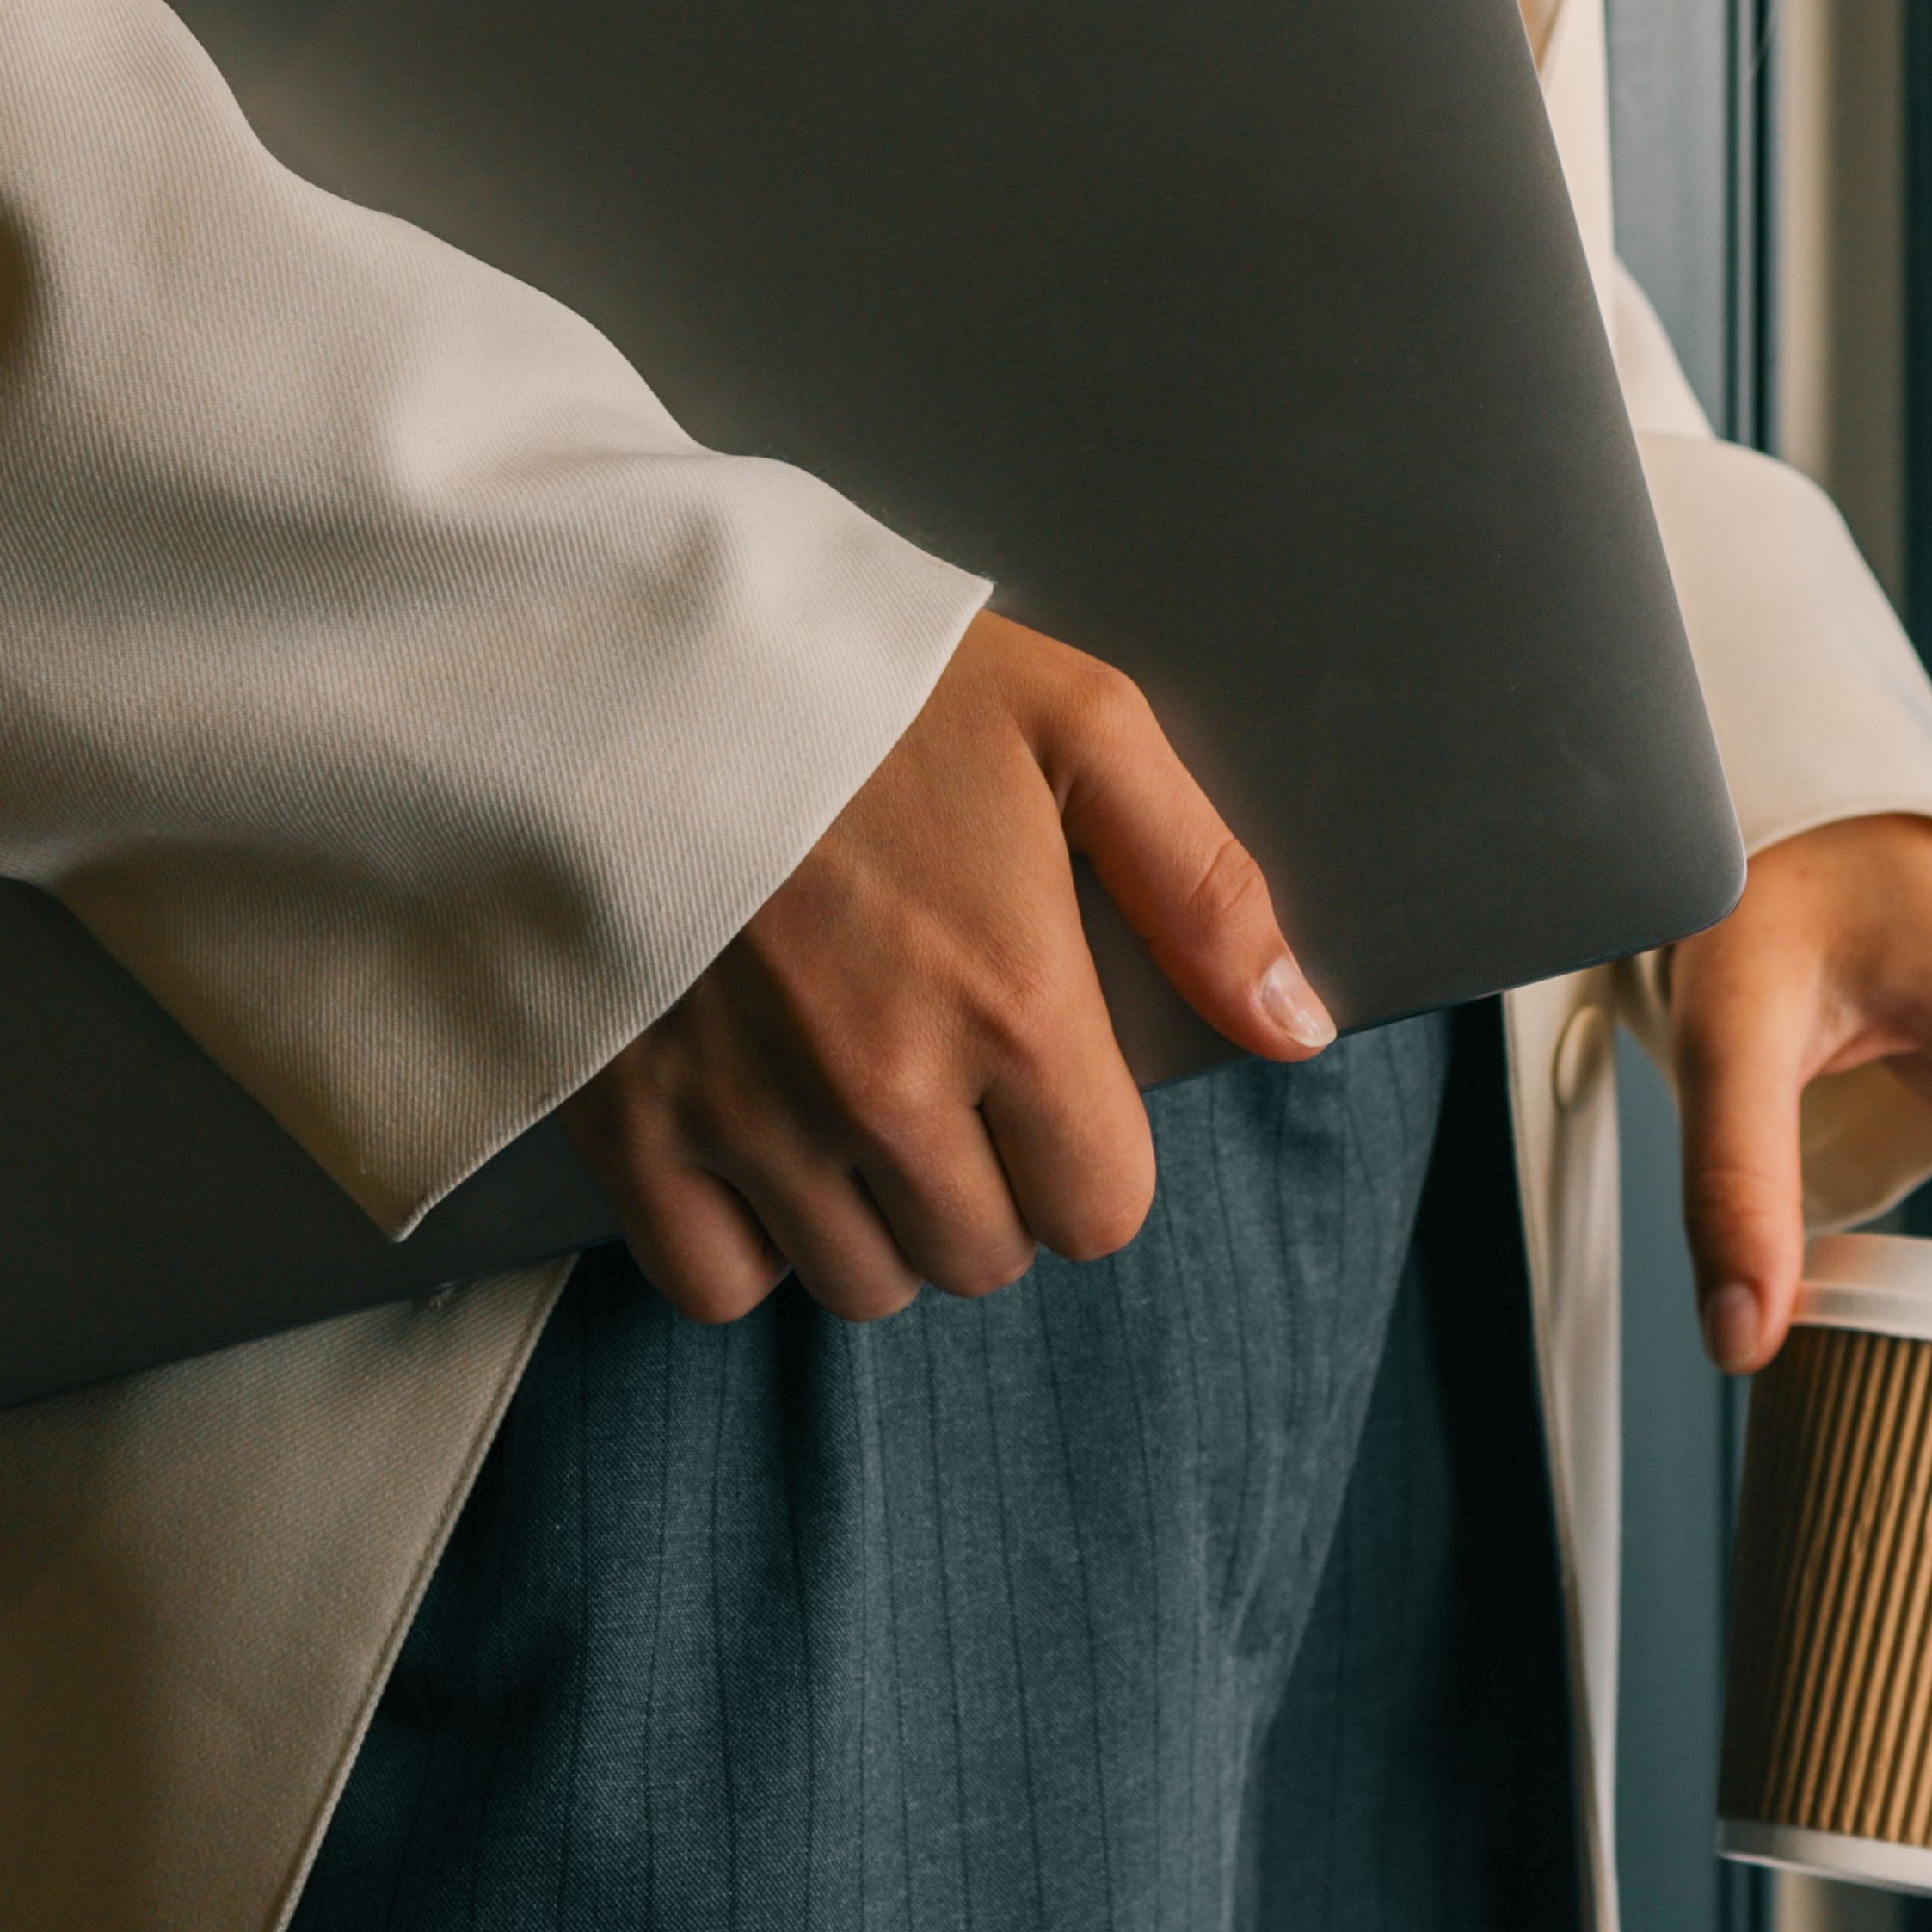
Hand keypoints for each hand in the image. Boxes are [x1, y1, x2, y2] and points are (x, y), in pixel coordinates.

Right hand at [562, 612, 1331, 1322]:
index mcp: (1018, 1008)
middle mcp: (892, 1092)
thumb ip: (1201, 887)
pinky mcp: (634, 1127)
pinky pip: (717, 1282)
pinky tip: (757, 1150)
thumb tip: (1298, 1027)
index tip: (1046, 1087)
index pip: (1100, 1210)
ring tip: (851, 1108)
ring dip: (874, 1221)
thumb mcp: (1078, 728)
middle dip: (986, 1189)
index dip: (1085, 1157)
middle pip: (982, 1258)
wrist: (633, 648)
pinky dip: (745, 1244)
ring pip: (861, 1283)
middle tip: (944, 1082)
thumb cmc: (867, 682)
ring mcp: (755, 1120)